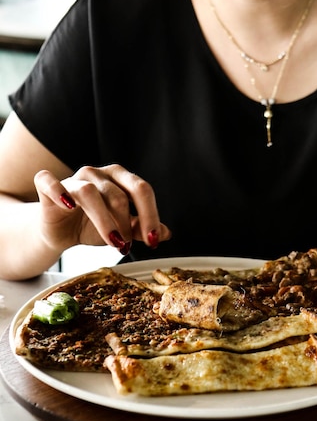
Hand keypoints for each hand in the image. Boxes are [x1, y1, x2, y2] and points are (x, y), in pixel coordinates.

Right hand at [34, 164, 170, 255]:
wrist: (58, 232)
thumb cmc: (89, 225)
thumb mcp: (119, 229)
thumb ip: (140, 229)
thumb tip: (166, 233)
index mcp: (119, 178)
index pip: (141, 189)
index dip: (150, 215)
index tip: (154, 240)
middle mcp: (97, 173)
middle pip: (118, 193)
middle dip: (127, 223)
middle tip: (127, 246)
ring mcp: (73, 178)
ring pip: (90, 192)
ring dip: (104, 221)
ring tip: (112, 243)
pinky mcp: (48, 187)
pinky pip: (49, 181)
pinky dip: (58, 191)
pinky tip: (68, 206)